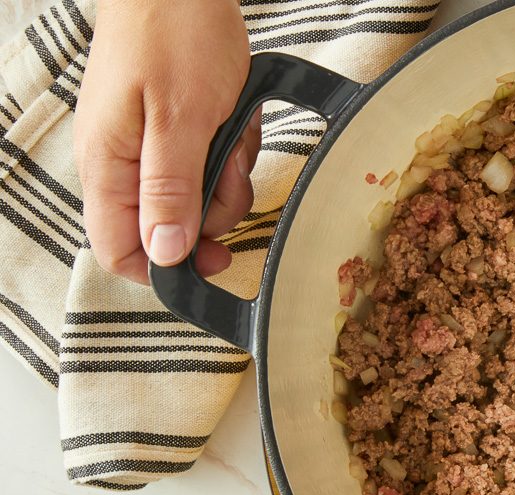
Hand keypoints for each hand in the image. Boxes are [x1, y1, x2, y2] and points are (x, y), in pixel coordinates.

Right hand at [74, 0, 258, 283]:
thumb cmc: (173, 35)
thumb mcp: (180, 118)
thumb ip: (171, 190)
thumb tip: (164, 254)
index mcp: (108, 166)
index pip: (121, 251)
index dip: (167, 268)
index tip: (213, 260)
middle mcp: (123, 163)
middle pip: (172, 229)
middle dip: (214, 207)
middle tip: (230, 166)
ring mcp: (149, 146)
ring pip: (200, 196)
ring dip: (228, 171)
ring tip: (230, 128)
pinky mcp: (176, 130)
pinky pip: (211, 162)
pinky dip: (232, 146)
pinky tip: (233, 117)